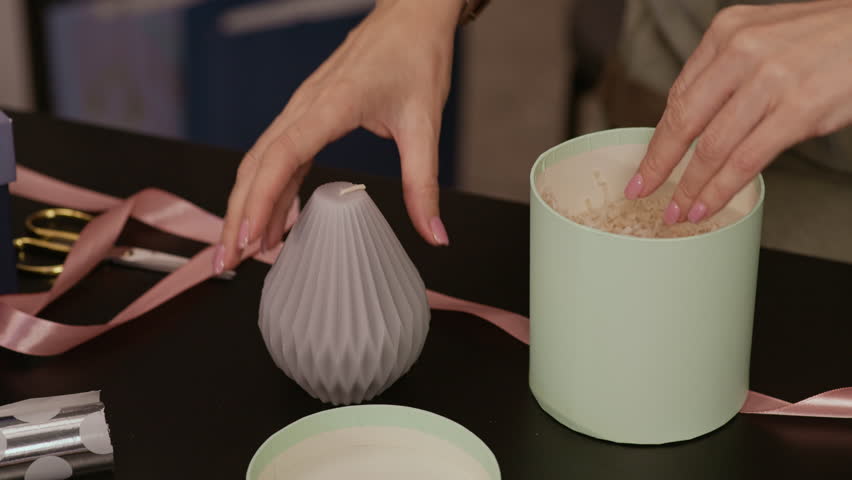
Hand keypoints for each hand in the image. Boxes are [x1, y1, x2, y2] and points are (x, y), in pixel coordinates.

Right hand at [215, 0, 462, 272]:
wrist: (411, 16)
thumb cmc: (415, 57)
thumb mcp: (425, 125)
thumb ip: (424, 185)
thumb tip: (435, 234)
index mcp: (332, 105)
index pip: (282, 157)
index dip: (261, 201)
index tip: (247, 237)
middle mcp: (306, 105)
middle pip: (257, 165)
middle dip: (238, 214)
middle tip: (229, 260)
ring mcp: (302, 107)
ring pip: (261, 160)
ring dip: (247, 204)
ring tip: (244, 249)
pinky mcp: (308, 112)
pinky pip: (278, 153)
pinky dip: (269, 188)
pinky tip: (274, 218)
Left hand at [624, 1, 851, 223]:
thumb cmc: (826, 39)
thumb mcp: (764, 40)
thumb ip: (727, 75)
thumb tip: (694, 123)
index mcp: (727, 32)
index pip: (680, 95)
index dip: (659, 137)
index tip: (645, 164)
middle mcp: (743, 51)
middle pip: (685, 120)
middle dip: (659, 164)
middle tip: (641, 191)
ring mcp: (771, 79)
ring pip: (713, 146)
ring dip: (689, 186)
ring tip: (676, 210)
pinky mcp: (800, 108)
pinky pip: (747, 159)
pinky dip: (721, 189)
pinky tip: (707, 205)